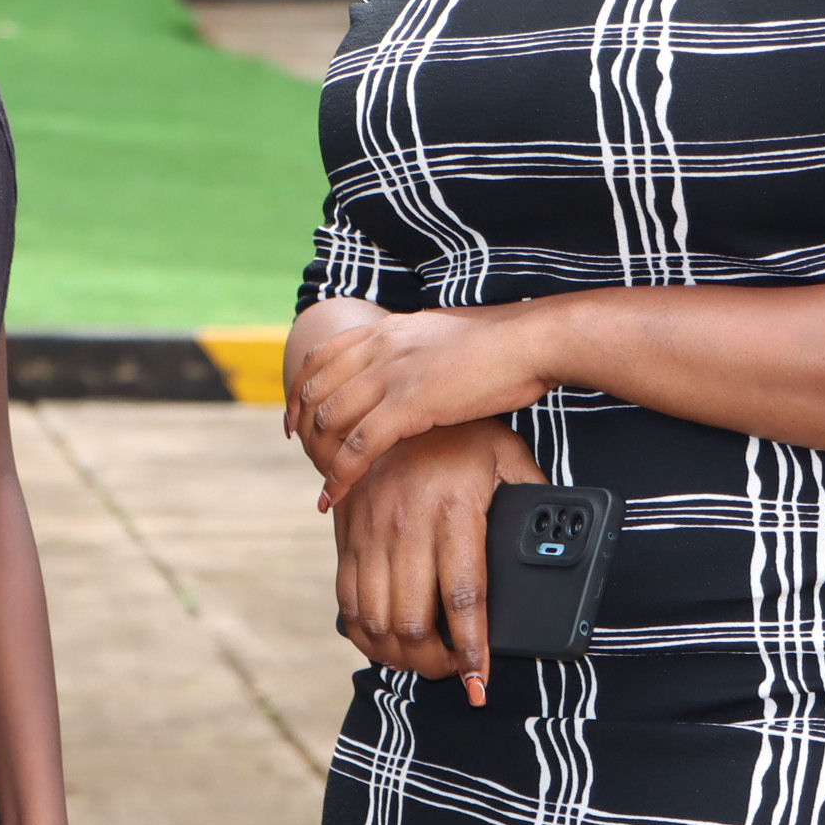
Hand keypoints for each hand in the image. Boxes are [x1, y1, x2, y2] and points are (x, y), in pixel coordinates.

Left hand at [291, 306, 550, 500]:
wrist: (529, 341)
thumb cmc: (499, 344)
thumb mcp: (438, 338)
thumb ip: (412, 350)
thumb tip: (406, 367)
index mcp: (385, 330)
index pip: (320, 357)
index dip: (299, 391)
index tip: (294, 419)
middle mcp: (379, 348)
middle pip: (316, 391)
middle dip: (304, 431)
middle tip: (305, 459)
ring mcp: (391, 375)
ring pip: (331, 420)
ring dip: (319, 457)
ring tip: (321, 484)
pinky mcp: (410, 404)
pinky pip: (359, 445)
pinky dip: (341, 474)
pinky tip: (334, 495)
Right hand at [333, 420, 545, 706]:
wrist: (392, 398)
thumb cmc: (462, 433)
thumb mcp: (509, 457)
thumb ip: (535, 498)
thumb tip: (560, 541)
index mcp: (453, 511)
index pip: (463, 597)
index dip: (471, 649)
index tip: (477, 684)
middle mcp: (407, 526)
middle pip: (413, 622)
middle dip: (436, 663)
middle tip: (457, 675)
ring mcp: (371, 532)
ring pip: (376, 620)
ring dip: (400, 656)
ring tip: (426, 665)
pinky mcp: (347, 534)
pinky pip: (347, 601)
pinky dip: (365, 634)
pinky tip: (387, 645)